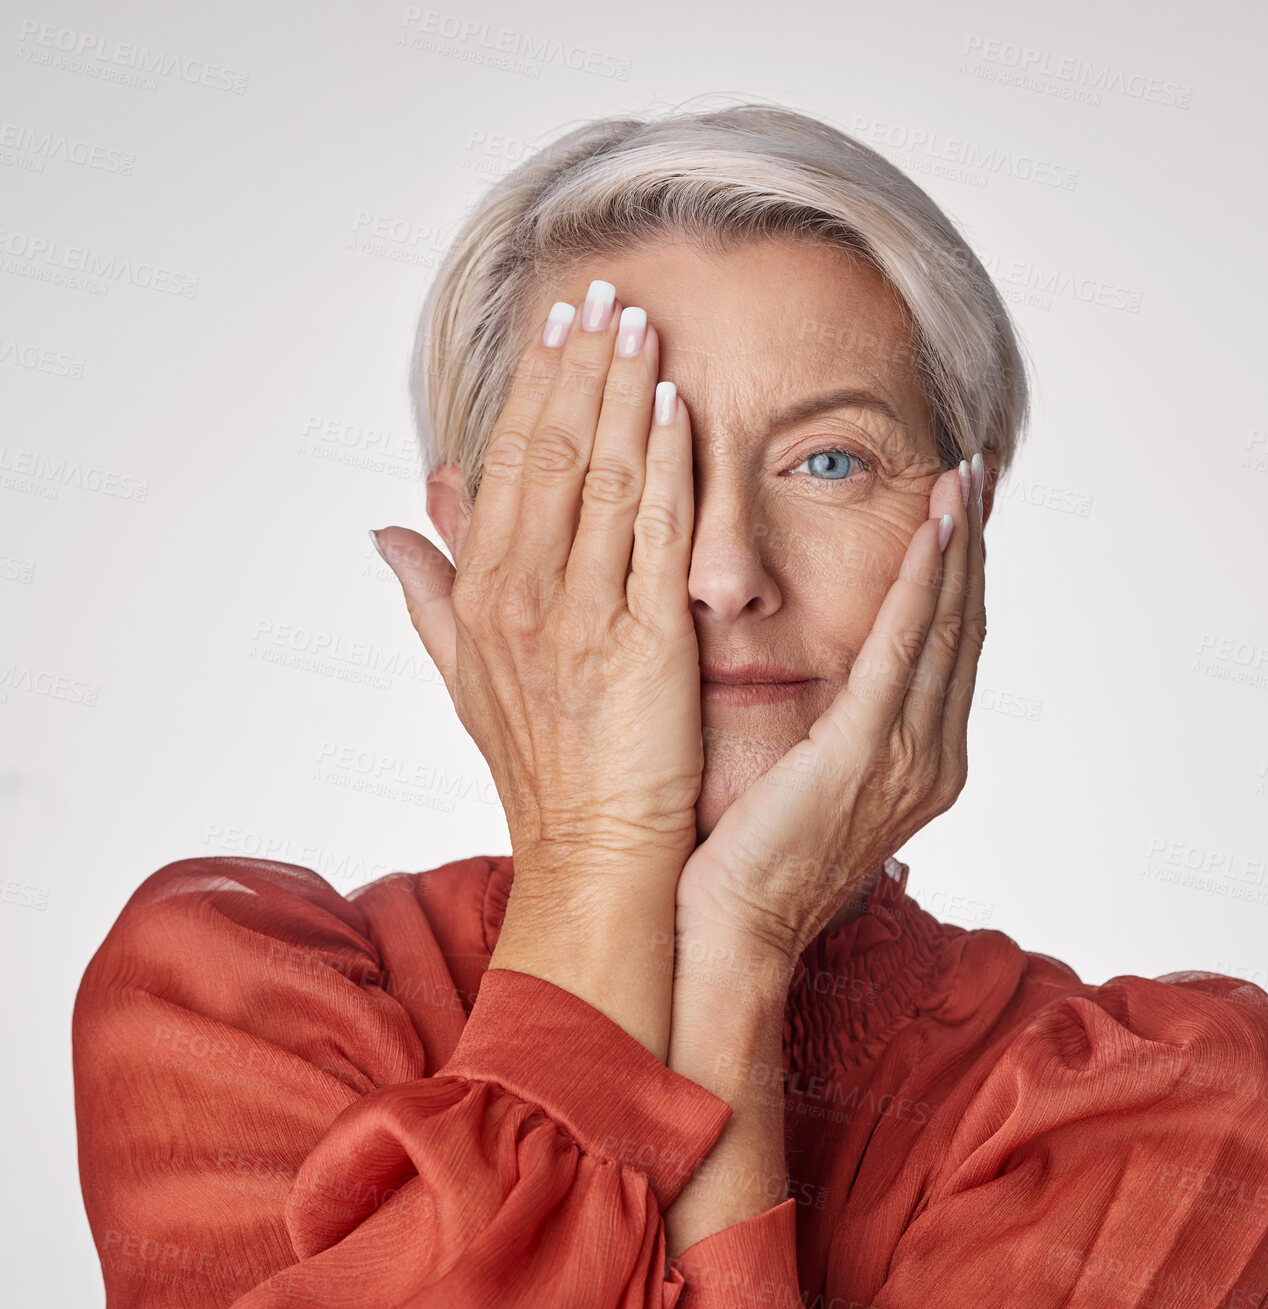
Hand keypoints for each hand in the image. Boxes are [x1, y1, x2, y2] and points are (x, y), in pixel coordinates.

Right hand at [373, 282, 702, 871]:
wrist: (593, 855)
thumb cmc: (540, 771)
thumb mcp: (464, 678)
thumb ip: (428, 594)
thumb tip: (389, 525)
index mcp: (483, 597)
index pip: (508, 467)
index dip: (533, 388)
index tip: (556, 324)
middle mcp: (523, 598)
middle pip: (551, 456)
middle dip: (578, 366)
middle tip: (603, 290)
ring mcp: (584, 619)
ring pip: (602, 481)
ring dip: (621, 393)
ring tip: (640, 323)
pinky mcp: (648, 644)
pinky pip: (656, 536)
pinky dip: (664, 466)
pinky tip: (674, 407)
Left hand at [675, 454, 987, 966]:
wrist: (731, 935)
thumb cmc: (750, 864)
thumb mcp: (810, 786)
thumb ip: (839, 734)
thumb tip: (829, 693)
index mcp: (923, 766)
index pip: (950, 650)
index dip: (961, 576)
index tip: (961, 514)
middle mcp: (932, 760)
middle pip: (964, 629)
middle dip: (973, 547)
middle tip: (979, 474)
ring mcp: (907, 758)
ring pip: (945, 627)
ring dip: (957, 546)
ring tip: (965, 480)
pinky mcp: (864, 751)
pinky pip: (900, 649)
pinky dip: (922, 584)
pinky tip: (932, 531)